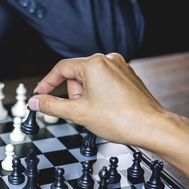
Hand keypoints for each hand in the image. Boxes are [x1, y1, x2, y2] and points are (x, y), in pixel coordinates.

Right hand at [28, 53, 166, 146]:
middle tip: (81, 111)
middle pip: (76, 76)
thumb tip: (36, 101)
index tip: (40, 94)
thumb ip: (51, 106)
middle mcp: (108, 60)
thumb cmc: (121, 119)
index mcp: (94, 64)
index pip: (61, 69)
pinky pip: (103, 84)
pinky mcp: (127, 77)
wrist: (152, 128)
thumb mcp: (77, 113)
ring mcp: (120, 68)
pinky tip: (106, 110)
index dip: (47, 83)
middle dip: (73, 95)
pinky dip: (98, 96)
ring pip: (89, 81)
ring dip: (86, 97)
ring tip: (97, 112)